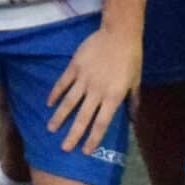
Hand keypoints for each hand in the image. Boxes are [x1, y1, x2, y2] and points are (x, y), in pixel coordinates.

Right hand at [46, 24, 141, 158]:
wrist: (119, 33)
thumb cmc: (131, 57)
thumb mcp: (136, 81)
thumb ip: (132, 101)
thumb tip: (133, 119)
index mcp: (113, 97)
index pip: (101, 123)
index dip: (93, 138)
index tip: (86, 151)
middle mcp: (96, 91)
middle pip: (83, 117)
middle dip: (73, 134)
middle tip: (64, 148)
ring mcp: (84, 79)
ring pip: (69, 102)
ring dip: (60, 117)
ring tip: (51, 129)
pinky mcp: (75, 67)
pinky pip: (63, 83)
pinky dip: (55, 94)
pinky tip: (49, 104)